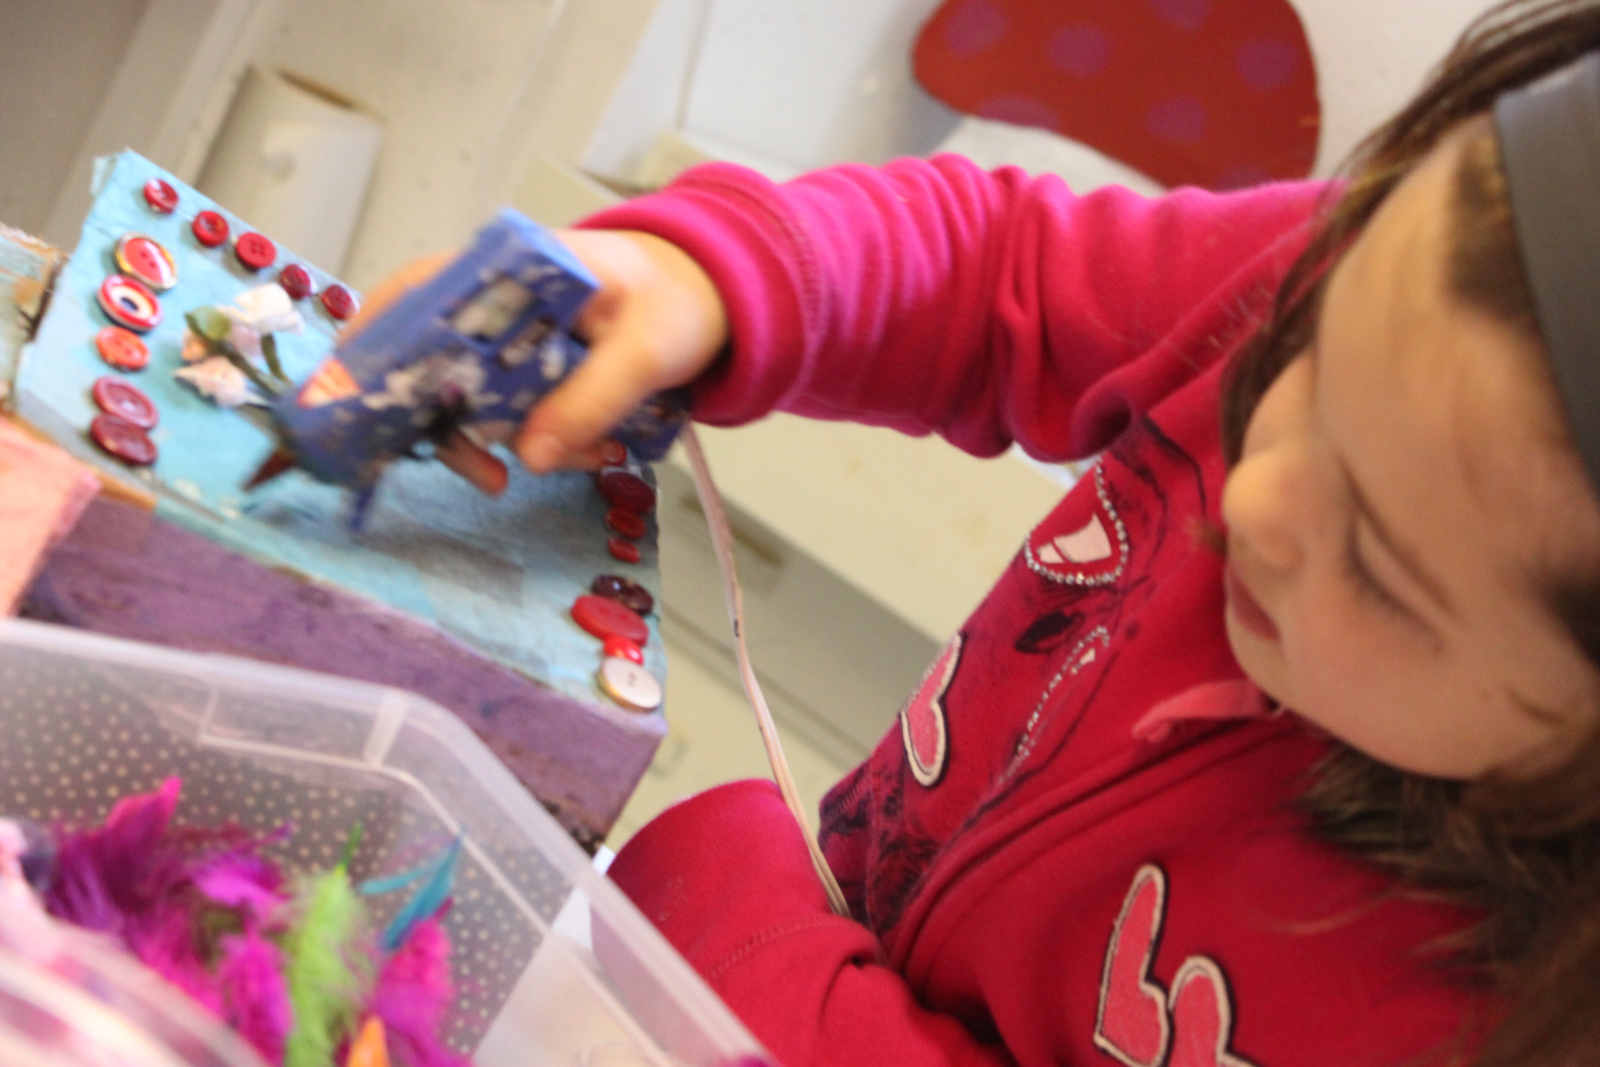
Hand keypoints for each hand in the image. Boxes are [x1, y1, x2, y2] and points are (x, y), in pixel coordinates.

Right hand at [344, 229, 728, 494]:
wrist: (709, 297)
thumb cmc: (674, 301)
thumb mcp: (645, 350)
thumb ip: (591, 399)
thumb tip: (530, 458)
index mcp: (507, 267)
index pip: (415, 293)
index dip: (373, 343)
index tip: (357, 400)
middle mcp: (493, 301)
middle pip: (432, 364)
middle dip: (458, 429)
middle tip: (492, 479)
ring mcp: (509, 339)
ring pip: (476, 401)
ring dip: (518, 442)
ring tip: (590, 457)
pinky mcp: (530, 371)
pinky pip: (515, 415)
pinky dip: (545, 441)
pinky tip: (594, 451)